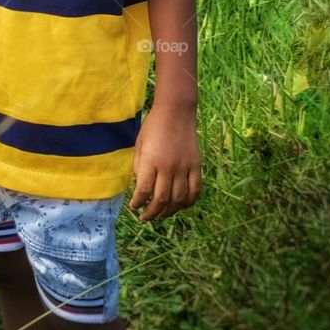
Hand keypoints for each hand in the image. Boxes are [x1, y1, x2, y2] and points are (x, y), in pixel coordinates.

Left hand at [128, 103, 201, 222]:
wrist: (176, 112)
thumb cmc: (153, 126)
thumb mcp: (139, 144)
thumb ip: (139, 166)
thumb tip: (139, 187)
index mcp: (151, 160)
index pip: (144, 190)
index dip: (138, 203)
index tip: (134, 207)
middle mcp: (168, 167)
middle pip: (161, 200)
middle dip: (151, 213)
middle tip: (145, 217)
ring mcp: (184, 167)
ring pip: (178, 199)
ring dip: (169, 212)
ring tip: (160, 215)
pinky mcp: (196, 166)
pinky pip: (195, 191)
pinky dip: (188, 203)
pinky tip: (181, 206)